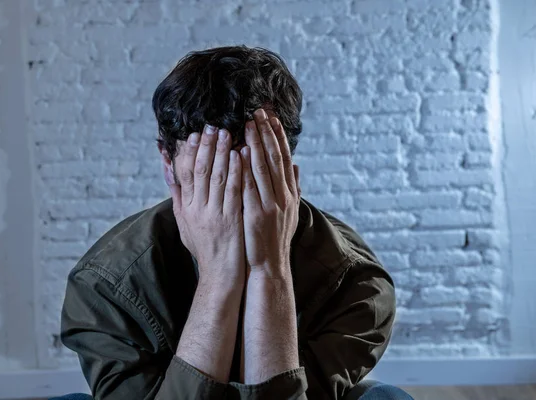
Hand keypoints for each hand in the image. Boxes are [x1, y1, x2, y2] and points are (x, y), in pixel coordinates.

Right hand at [166, 125, 244, 284]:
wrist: (220, 274)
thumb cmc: (205, 248)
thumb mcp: (184, 224)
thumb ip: (178, 197)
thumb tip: (168, 173)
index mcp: (186, 208)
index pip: (186, 174)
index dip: (190, 152)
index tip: (195, 134)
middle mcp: (197, 209)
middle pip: (200, 171)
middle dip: (207, 146)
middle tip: (212, 125)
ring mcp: (214, 214)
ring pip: (217, 177)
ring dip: (222, 153)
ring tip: (228, 133)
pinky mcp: (231, 220)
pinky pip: (233, 191)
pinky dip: (236, 171)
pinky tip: (241, 156)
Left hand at [240, 109, 300, 278]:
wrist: (270, 266)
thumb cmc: (275, 238)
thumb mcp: (290, 211)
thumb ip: (293, 187)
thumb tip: (296, 165)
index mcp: (290, 193)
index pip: (284, 157)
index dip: (278, 136)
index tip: (271, 117)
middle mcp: (283, 196)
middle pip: (275, 158)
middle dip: (267, 133)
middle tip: (259, 111)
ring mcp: (271, 205)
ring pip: (264, 169)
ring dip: (256, 145)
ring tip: (248, 125)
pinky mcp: (257, 215)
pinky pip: (250, 187)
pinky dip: (246, 169)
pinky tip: (240, 153)